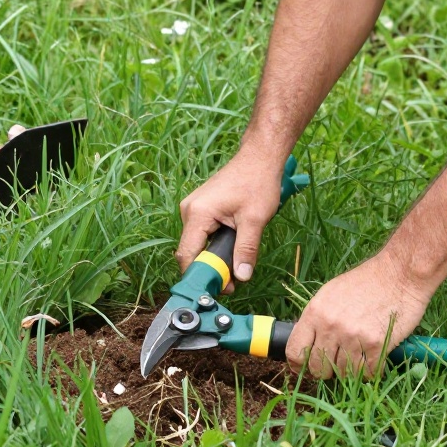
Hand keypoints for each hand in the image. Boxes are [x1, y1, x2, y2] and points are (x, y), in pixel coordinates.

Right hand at [176, 147, 284, 286]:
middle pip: (191, 251)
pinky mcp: (202, 208)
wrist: (260, 157)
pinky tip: (232, 245)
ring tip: (236, 261)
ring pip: (197, 243)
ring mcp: (194, 208)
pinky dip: (215, 244)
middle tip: (233, 281)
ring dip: (214, 256)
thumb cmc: (258, 182)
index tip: (220, 288)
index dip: (201, 276)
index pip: (187, 255)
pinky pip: (202, 233)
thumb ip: (246, 249)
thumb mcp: (255, 219)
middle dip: (210, 268)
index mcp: (197, 213)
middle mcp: (189, 210)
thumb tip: (241, 277)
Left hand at [285, 253, 432, 378]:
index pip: (294, 351)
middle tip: (338, 360)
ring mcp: (354, 336)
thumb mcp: (332, 292)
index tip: (307, 366)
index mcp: (316, 311)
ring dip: (352, 370)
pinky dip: (372, 370)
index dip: (299, 363)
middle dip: (326, 370)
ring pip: (344, 374)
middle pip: (318, 368)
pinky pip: (368, 373)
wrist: (399, 273)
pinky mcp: (376, 344)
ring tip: (360, 354)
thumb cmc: (366, 281)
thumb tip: (306, 344)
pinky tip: (375, 356)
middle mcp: (331, 325)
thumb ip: (317, 318)